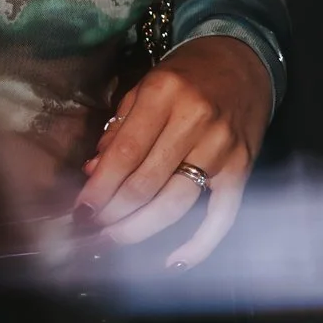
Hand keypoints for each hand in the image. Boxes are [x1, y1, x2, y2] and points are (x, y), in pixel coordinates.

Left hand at [76, 35, 271, 268]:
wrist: (242, 61)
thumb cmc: (184, 75)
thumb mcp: (143, 88)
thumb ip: (117, 130)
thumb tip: (93, 174)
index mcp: (163, 95)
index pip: (124, 154)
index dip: (99, 188)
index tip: (80, 212)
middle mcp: (195, 122)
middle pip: (147, 183)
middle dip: (113, 214)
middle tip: (90, 231)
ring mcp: (222, 148)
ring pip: (176, 203)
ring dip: (140, 229)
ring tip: (114, 241)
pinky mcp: (243, 168)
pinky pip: (222, 216)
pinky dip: (200, 243)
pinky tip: (174, 261)